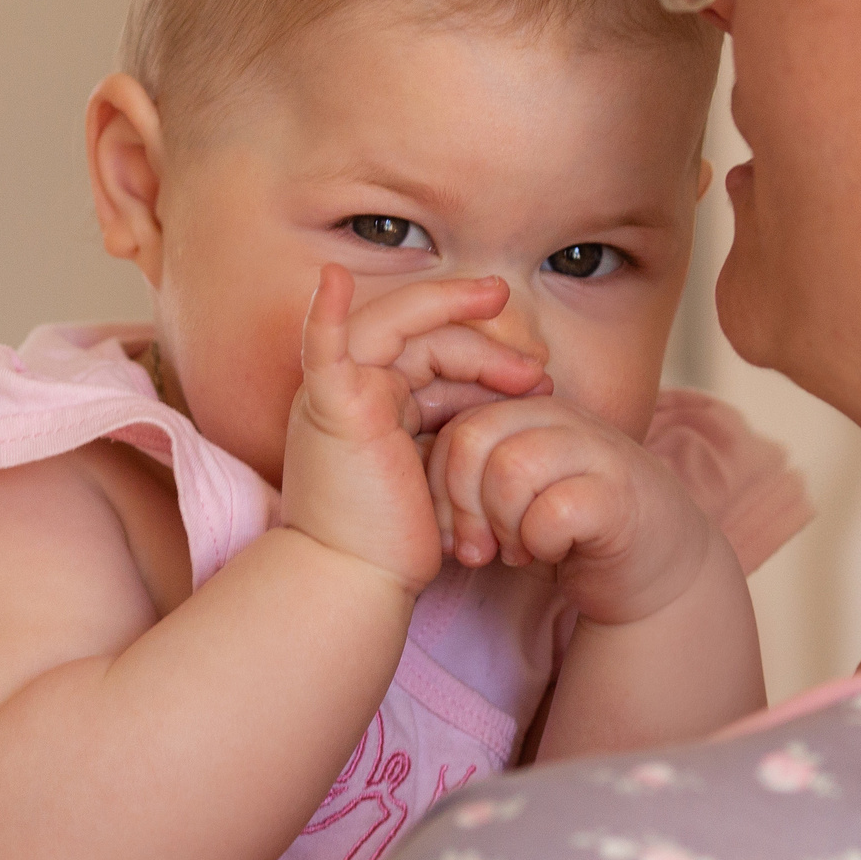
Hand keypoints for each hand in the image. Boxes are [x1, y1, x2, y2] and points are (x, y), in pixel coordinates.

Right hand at [278, 267, 548, 596]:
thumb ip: (460, 427)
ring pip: (401, 329)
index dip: (487, 357)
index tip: (539, 381)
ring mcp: (339, 391)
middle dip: (486, 345)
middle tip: (539, 372)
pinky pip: (321, 348)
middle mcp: (355, 387)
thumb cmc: (399, 539)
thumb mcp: (445, 470)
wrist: (361, 581)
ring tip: (525, 369)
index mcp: (378, 400)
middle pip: (425, 335)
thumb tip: (518, 400)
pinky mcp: (329, 406)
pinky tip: (333, 279)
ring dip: (465, 335)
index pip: (434, 351)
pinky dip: (323, 313)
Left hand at [427, 396, 724, 625]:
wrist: (653, 567)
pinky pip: (553, 512)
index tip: (452, 531)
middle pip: (472, 439)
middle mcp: (561, 418)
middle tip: (478, 548)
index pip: (453, 423)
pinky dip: (539, 543)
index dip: (438, 485)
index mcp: (527, 410)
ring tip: (518, 549)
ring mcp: (595, 451)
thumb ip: (470, 472)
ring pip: (510, 469)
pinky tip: (549, 552)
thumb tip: (408, 476)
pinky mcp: (620, 496)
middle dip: (462, 507)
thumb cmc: (569, 528)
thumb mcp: (512, 490)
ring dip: (503, 525)